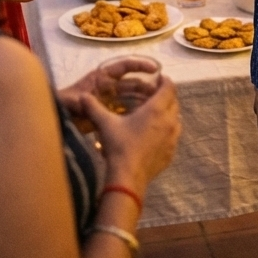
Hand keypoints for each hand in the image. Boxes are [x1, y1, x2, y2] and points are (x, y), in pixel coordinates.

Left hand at [58, 57, 161, 130]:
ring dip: (143, 99)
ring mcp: (109, 99)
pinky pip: (126, 109)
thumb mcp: (71, 101)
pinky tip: (144, 117)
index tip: (155, 69)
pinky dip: (135, 111)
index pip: (124, 66)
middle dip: (146, 86)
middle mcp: (108, 86)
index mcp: (101, 77)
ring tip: (156, 106)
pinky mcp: (109, 112)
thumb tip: (83, 100)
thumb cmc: (63, 105)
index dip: (140, 65)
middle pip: (132, 83)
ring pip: (131, 96)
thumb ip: (78, 100)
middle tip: (160, 93)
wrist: (57, 118)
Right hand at [77, 77, 181, 194]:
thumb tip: (81, 96)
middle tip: (152, 96)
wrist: (128, 178)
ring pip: (176, 118)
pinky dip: (167, 130)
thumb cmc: (119, 146)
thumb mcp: (106, 124)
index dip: (164, 80)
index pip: (169, 87)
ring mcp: (173, 138)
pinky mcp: (172, 152)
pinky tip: (154, 135)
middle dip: (165, 96)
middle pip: (174, 101)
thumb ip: (94, 108)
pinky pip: (174, 135)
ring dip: (168, 113)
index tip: (157, 79)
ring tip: (154, 114)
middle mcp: (170, 121)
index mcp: (156, 109)